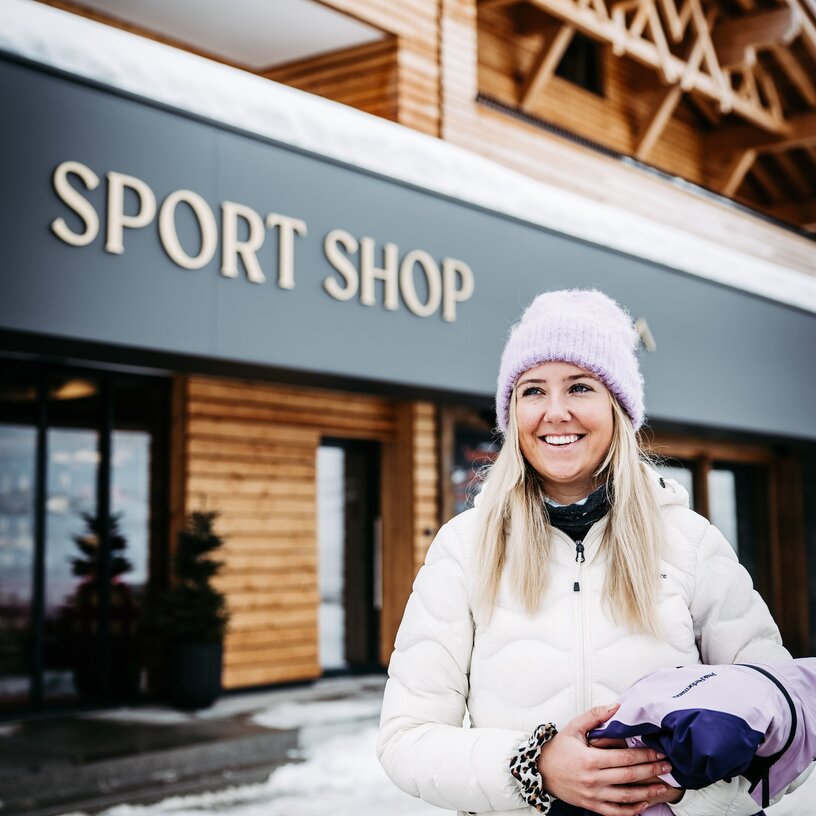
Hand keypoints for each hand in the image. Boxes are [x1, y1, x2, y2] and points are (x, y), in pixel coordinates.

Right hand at [537, 704, 681, 815]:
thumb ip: (595, 716)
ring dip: (647, 792)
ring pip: (626, 797)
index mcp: (590, 759)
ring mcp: (593, 795)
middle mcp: (593, 779)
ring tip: (662, 787)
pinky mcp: (591, 805)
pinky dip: (632, 810)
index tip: (658, 752)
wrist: (541, 770)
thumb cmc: (558, 749)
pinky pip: (615, 811)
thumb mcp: (574, 727)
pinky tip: (644, 804)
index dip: (644, 755)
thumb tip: (616, 707)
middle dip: (651, 771)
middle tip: (667, 767)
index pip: (624, 758)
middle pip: (629, 777)